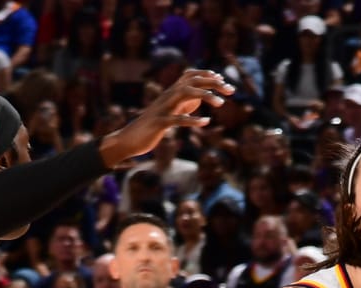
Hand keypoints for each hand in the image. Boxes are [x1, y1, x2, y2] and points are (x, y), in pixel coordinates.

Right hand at [100, 69, 232, 165]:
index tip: (222, 80)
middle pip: (191, 80)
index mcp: (170, 93)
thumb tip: (195, 101)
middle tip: (230, 90)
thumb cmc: (151, 127)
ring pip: (185, 93)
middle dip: (212, 83)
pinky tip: (206, 123)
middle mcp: (167, 96)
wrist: (129, 139)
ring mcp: (163, 108)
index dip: (206, 75)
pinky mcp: (159, 122)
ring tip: (221, 103)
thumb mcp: (169, 113)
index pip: (190, 75)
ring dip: (205, 96)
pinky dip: (192, 120)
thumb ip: (182, 105)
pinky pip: (178, 118)